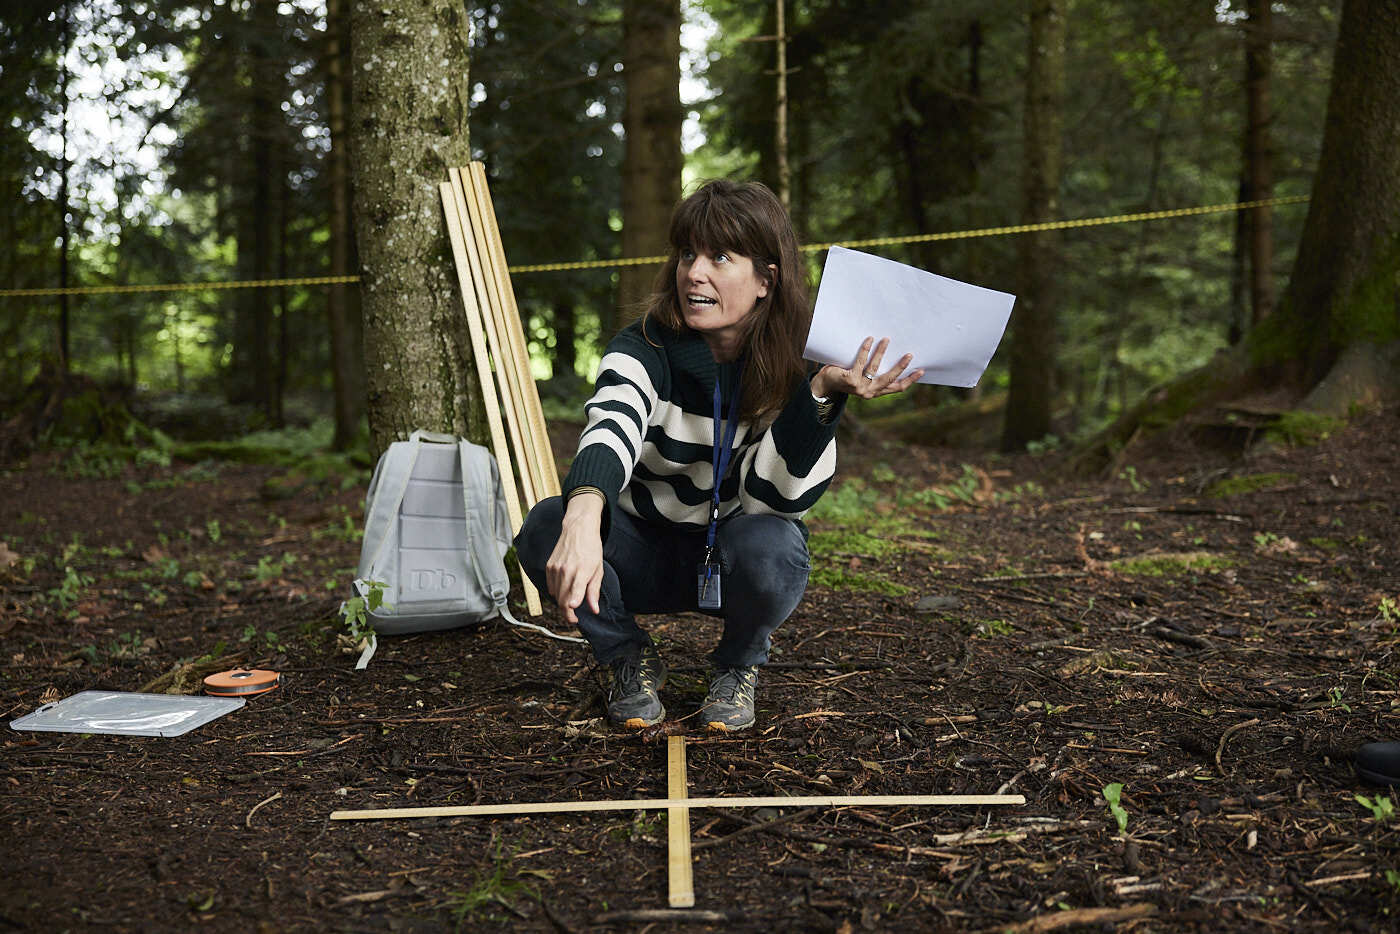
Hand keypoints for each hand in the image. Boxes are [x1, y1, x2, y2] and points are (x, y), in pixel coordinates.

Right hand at [545, 493, 604, 624]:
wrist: (578, 529)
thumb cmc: (591, 549)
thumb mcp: (598, 570)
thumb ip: (594, 591)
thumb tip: (594, 610)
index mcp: (582, 571)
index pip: (575, 593)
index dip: (572, 607)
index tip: (574, 615)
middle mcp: (566, 570)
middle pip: (562, 600)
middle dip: (568, 613)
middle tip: (574, 618)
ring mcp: (555, 569)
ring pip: (556, 595)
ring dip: (562, 603)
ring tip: (571, 605)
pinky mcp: (549, 567)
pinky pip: (550, 587)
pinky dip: (556, 593)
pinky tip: (564, 590)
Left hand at [811, 336, 923, 399]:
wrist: (824, 383)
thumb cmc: (845, 376)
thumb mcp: (862, 377)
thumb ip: (874, 373)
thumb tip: (890, 352)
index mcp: (875, 392)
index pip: (896, 388)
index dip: (909, 380)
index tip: (921, 370)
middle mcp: (869, 392)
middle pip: (889, 379)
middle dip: (901, 367)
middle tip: (910, 355)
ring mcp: (859, 387)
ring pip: (875, 368)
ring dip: (882, 352)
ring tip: (886, 339)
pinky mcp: (850, 380)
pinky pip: (860, 361)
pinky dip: (866, 349)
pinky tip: (870, 340)